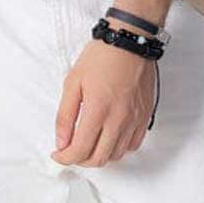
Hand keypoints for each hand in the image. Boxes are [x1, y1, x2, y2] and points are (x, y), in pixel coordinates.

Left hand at [52, 37, 155, 166]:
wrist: (130, 42)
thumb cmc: (102, 57)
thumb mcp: (72, 82)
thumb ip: (65, 116)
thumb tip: (61, 141)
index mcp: (98, 110)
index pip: (80, 150)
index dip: (65, 158)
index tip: (58, 154)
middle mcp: (118, 119)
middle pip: (98, 159)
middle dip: (80, 160)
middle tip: (70, 150)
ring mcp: (134, 119)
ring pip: (116, 155)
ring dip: (99, 155)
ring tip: (89, 143)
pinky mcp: (145, 116)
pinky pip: (133, 144)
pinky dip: (118, 148)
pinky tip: (109, 137)